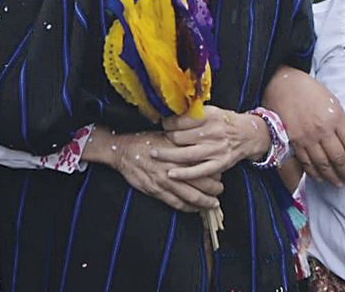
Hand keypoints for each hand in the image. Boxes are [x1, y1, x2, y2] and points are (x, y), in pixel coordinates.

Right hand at [88, 127, 222, 212]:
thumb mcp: (167, 136)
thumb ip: (184, 143)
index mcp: (179, 153)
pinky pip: (177, 203)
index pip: (204, 165)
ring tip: (213, 204)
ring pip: (192, 196)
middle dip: (215, 189)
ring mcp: (165, 182)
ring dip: (205, 202)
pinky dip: (188, 208)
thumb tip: (201, 146)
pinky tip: (194, 209)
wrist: (123, 151)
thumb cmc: (145, 142)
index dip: (215, 171)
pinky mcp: (157, 191)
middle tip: (220, 190)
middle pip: (202, 183)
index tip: (220, 172)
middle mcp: (175, 169)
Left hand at [156, 105, 268, 180]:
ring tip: (154, 154)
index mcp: (209, 115)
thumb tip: (168, 117)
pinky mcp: (219, 163)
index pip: (180, 120)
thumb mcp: (211, 111)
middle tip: (161, 139)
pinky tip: (171, 174)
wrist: (248, 134)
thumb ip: (192, 114)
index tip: (164, 125)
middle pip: (180, 137)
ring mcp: (216, 149)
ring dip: (167, 155)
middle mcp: (212, 132)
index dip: (168, 123)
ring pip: (185, 154)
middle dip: (167, 138)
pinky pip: (198, 171)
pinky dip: (184, 174)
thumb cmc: (225, 122)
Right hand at [262, 67, 344, 186]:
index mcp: (336, 118)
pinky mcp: (294, 141)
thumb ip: (344, 124)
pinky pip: (306, 162)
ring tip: (339, 184)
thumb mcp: (334, 103)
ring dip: (332, 177)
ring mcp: (307, 137)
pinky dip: (314, 173)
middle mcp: (322, 130)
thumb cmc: (311, 92)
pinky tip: (320, 178)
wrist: (284, 85)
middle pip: (338, 158)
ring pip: (322, 164)